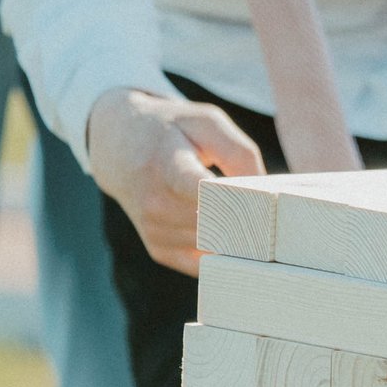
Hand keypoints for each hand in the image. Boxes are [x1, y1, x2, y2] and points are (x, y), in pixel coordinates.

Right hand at [85, 82, 263, 274]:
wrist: (118, 146)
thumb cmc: (172, 131)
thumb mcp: (206, 122)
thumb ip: (240, 154)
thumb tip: (266, 197)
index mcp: (167, 166)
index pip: (202, 193)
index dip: (237, 202)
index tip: (264, 203)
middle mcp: (155, 203)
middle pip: (218, 226)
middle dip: (247, 221)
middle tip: (267, 209)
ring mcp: (154, 231)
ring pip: (215, 248)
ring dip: (235, 237)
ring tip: (242, 213)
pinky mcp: (158, 250)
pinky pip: (205, 265)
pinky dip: (220, 252)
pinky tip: (226, 232)